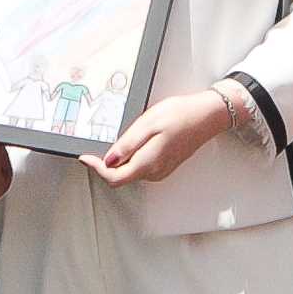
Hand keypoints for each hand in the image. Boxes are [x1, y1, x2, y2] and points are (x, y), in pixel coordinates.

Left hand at [92, 84, 252, 188]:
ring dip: (120, 160)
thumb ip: (127, 145)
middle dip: (106, 164)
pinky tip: (136, 140)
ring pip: (130, 172)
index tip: (85, 157)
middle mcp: (154, 172)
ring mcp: (161, 171)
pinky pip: (141, 167)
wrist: (207, 116)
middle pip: (120, 177)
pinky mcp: (164, 166)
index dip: (96, 169)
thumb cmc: (181, 115)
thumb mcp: (148, 123)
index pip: (114, 178)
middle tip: (97, 145)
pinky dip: (132, 157)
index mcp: (148, 163)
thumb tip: (109, 160)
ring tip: (123, 137)